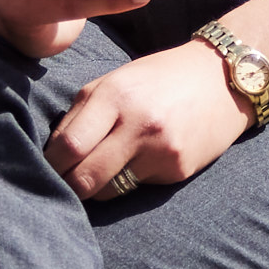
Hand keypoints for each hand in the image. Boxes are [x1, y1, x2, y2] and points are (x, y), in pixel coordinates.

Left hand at [49, 44, 251, 205]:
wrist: (222, 78)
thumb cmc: (160, 78)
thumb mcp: (116, 80)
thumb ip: (82, 113)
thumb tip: (52, 154)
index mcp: (114, 95)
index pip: (67, 145)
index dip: (50, 164)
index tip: (46, 169)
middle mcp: (138, 123)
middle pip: (84, 177)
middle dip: (67, 187)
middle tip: (64, 185)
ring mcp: (160, 149)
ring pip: (108, 191)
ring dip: (96, 188)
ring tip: (101, 173)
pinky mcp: (178, 169)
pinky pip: (137, 187)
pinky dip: (130, 180)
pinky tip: (143, 160)